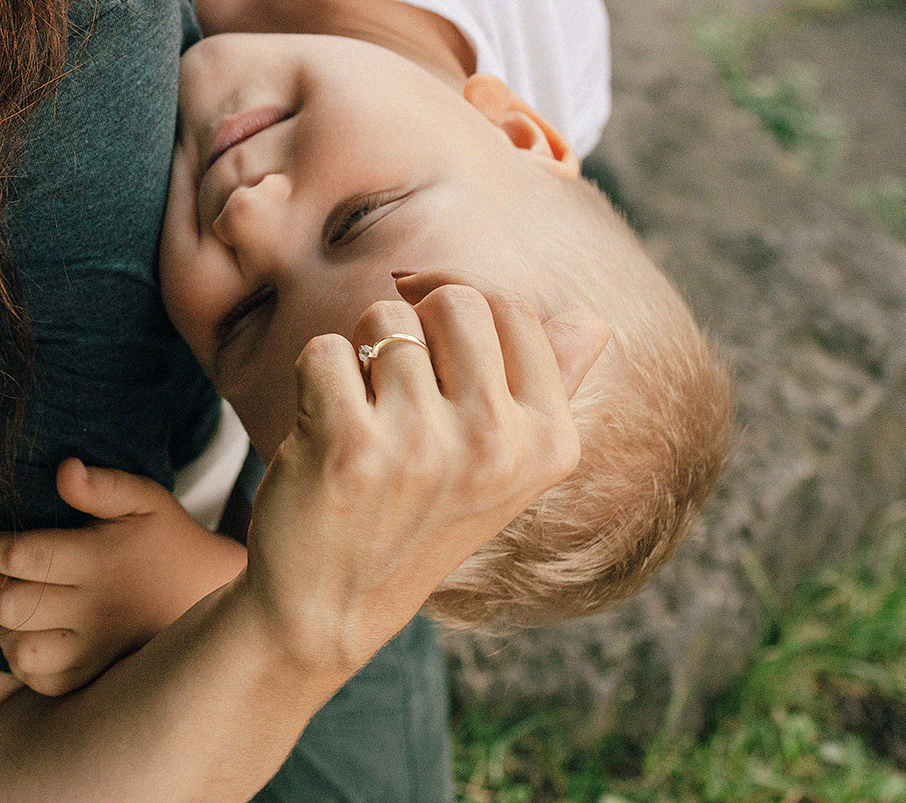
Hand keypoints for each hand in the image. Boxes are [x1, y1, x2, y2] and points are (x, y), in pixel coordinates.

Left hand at [0, 459, 248, 695]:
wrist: (207, 593)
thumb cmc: (166, 539)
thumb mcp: (146, 499)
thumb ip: (104, 486)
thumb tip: (65, 470)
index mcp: (99, 560)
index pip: (20, 557)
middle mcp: (93, 610)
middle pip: (8, 605)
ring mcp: (94, 650)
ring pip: (18, 648)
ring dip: (1, 624)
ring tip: (10, 600)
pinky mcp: (94, 676)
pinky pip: (40, 680)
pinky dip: (22, 658)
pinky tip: (29, 632)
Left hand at [237, 270, 602, 677]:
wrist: (329, 606)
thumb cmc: (416, 518)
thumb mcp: (502, 469)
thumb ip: (548, 389)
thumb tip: (593, 322)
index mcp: (550, 442)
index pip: (513, 307)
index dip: (459, 308)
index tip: (432, 345)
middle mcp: (498, 444)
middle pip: (455, 300)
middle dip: (412, 326)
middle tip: (394, 388)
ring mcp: (424, 446)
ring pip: (384, 318)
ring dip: (358, 356)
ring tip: (362, 419)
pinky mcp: (350, 446)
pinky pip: (324, 349)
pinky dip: (312, 380)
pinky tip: (320, 434)